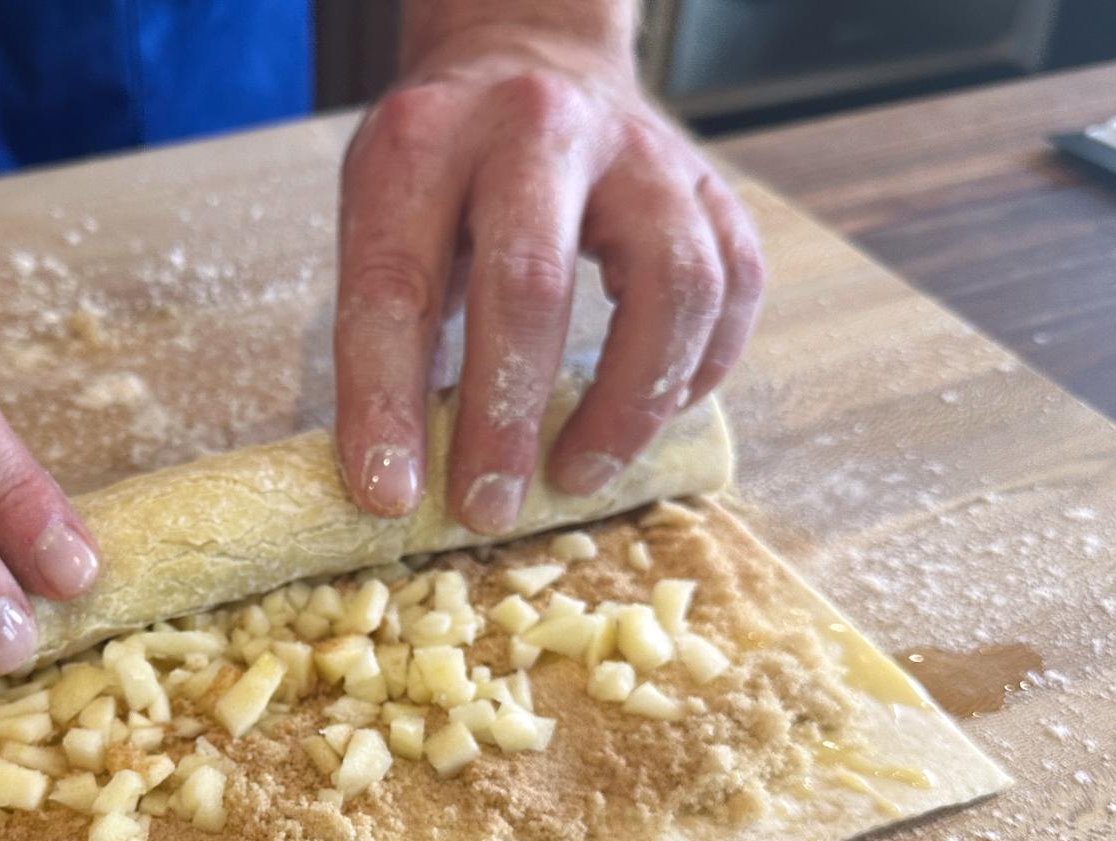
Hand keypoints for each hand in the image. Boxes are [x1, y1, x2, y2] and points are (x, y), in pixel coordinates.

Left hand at [333, 9, 763, 530]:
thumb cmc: (443, 171)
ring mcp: (638, 151)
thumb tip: (396, 480)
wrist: (527, 58)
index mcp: (423, 144)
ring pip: (670, 284)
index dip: (386, 401)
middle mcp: (535, 132)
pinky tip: (656, 415)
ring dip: (626, 404)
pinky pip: (735, 284)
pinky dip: (702, 367)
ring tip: (579, 475)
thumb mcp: (381, 215)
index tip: (388, 494)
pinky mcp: (706, 182)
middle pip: (532, 283)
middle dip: (507, 417)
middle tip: (486, 508)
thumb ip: (389, 326)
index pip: (396, 286)